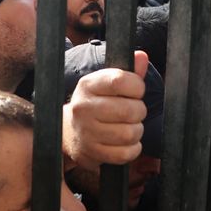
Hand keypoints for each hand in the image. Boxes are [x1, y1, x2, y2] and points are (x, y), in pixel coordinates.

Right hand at [62, 51, 147, 171]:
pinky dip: (132, 149)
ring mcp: (86, 131)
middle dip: (139, 111)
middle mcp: (83, 107)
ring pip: (130, 133)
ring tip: (129, 126)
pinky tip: (125, 142)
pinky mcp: (92, 152)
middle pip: (130, 110)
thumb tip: (141, 57)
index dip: (137, 87)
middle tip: (133, 112)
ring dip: (137, 131)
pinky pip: (125, 153)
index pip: (120, 81)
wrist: (69, 132)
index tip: (137, 91)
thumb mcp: (107, 84)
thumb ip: (128, 72)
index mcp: (88, 85)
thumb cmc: (96, 104)